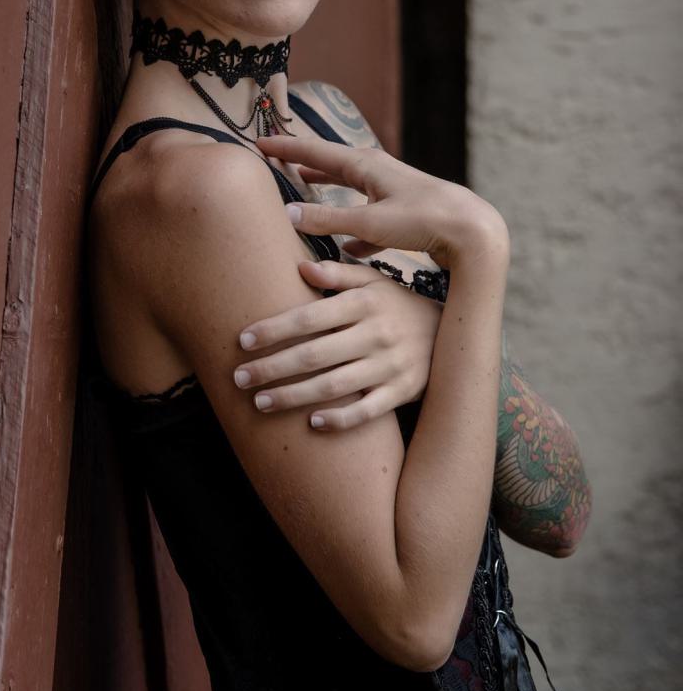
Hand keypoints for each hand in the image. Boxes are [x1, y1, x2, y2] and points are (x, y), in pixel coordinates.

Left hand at [233, 259, 440, 429]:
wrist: (452, 332)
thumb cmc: (397, 305)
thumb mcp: (373, 281)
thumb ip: (337, 274)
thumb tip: (300, 267)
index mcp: (364, 303)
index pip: (310, 316)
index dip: (275, 329)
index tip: (243, 340)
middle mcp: (376, 334)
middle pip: (315, 354)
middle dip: (272, 368)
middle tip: (239, 378)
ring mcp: (390, 366)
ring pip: (335, 386)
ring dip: (294, 396)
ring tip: (260, 403)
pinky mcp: (403, 392)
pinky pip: (367, 412)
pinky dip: (340, 420)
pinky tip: (311, 424)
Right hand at [257, 133, 508, 269]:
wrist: (471, 231)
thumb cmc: (422, 220)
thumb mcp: (369, 221)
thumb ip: (328, 219)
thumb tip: (288, 213)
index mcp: (365, 165)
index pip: (315, 151)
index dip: (285, 148)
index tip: (259, 143)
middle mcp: (377, 172)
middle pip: (331, 165)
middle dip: (304, 163)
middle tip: (277, 159)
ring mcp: (391, 193)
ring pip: (349, 190)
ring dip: (326, 192)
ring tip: (304, 193)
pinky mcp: (403, 215)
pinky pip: (368, 219)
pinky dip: (354, 231)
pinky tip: (348, 250)